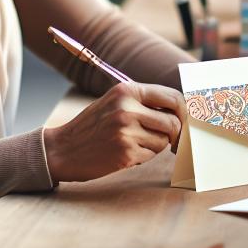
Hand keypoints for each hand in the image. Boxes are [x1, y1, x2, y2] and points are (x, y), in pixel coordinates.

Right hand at [42, 81, 185, 183]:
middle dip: (175, 134)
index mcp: (127, 90)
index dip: (185, 112)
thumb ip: (144, 102)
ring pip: (164, 140)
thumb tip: (182, 111)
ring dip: (155, 146)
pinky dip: (143, 157)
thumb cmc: (92, 127)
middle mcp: (128, 108)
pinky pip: (151, 155)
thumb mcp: (115, 103)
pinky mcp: (125, 152)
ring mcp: (126, 131)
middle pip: (173, 121)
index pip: (173, 97)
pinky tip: (124, 153)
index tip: (186, 122)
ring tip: (133, 143)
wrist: (61, 150)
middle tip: (173, 142)